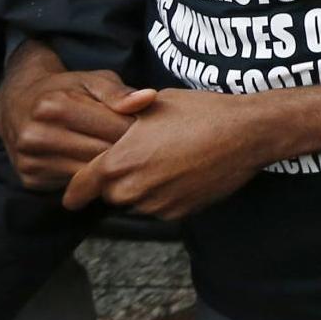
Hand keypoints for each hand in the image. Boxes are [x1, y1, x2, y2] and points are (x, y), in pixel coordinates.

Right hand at [0, 45, 154, 190]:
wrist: (16, 104)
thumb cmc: (64, 89)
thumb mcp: (91, 80)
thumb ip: (119, 91)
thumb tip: (148, 98)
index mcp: (55, 107)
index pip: (113, 128)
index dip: (138, 129)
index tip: (149, 127)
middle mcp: (37, 135)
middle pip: (102, 153)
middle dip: (126, 149)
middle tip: (142, 144)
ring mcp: (31, 160)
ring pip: (89, 173)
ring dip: (109, 166)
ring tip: (121, 153)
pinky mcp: (30, 179)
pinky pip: (73, 184)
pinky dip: (89, 176)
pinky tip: (96, 163)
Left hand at [62, 90, 272, 218]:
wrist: (247, 133)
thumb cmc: (201, 113)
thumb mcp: (154, 106)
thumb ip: (124, 125)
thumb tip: (114, 129)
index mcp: (117, 162)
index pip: (77, 189)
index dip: (73, 193)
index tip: (74, 195)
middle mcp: (131, 189)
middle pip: (109, 195)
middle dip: (118, 182)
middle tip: (142, 161)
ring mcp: (155, 205)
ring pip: (136, 202)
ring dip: (144, 189)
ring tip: (169, 163)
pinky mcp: (178, 213)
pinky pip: (161, 208)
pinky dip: (167, 195)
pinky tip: (186, 173)